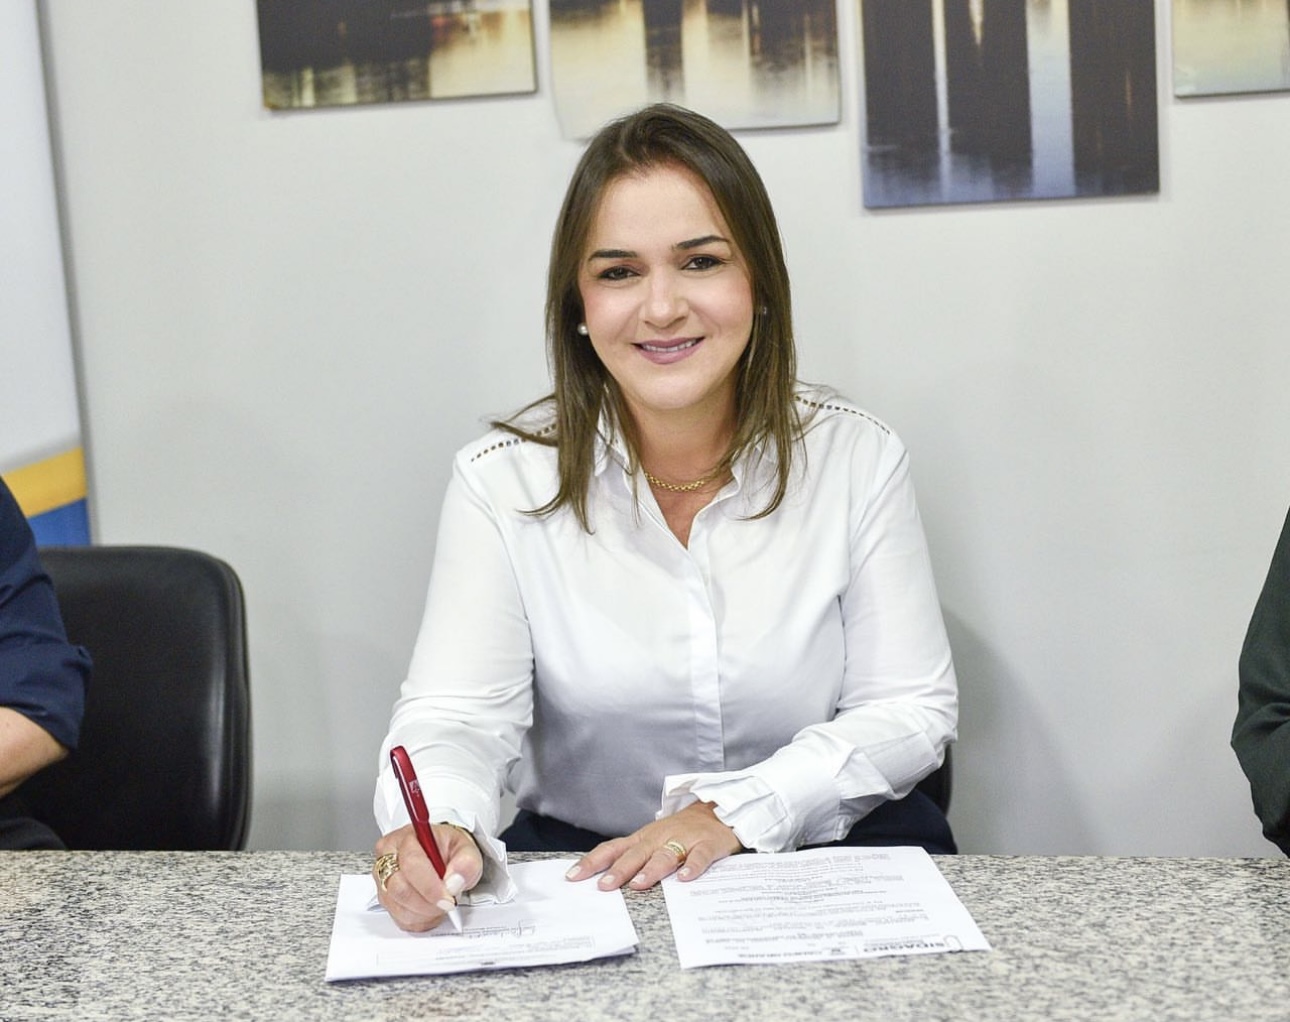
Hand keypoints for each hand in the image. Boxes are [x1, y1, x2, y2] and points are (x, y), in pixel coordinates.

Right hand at [373, 822, 482, 931]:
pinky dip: (420, 920)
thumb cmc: (449, 850)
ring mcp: (383, 881)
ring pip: (399, 907)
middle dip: (428, 902)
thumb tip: (454, 882)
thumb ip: (466, 862)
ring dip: (425, 912)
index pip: (411, 863)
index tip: (447, 896)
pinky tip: (431, 908)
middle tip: (447, 902)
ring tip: (440, 902)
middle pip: (399, 888)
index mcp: (406, 838)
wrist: (443, 856)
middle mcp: (388, 858)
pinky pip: (400, 919)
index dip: (430, 885)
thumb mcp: (466, 849)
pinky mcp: (386, 901)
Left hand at [565, 801, 742, 890]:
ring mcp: (684, 839)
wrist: (720, 810)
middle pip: (636, 854)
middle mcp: (660, 837)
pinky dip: (692, 867)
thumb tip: (602, 879)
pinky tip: (685, 879)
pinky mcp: (707, 844)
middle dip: (618, 870)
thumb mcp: (654, 840)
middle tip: (604, 886)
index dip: (593, 862)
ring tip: (638, 884)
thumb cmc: (682, 831)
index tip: (573, 877)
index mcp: (644, 838)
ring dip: (651, 870)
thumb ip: (633, 857)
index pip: (613, 848)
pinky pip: (699, 856)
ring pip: (665, 855)